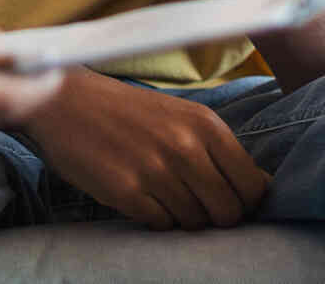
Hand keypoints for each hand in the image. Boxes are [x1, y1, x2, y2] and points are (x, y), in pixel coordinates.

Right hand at [23, 68, 270, 230]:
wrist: (63, 100)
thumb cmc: (127, 111)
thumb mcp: (181, 116)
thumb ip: (218, 150)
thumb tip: (261, 187)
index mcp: (205, 125)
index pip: (254, 186)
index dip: (246, 203)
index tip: (229, 200)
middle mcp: (185, 146)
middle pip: (229, 212)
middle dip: (216, 217)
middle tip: (194, 204)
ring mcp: (155, 170)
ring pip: (194, 222)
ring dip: (181, 216)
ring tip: (160, 192)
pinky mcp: (126, 191)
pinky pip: (160, 225)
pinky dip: (154, 218)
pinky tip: (140, 195)